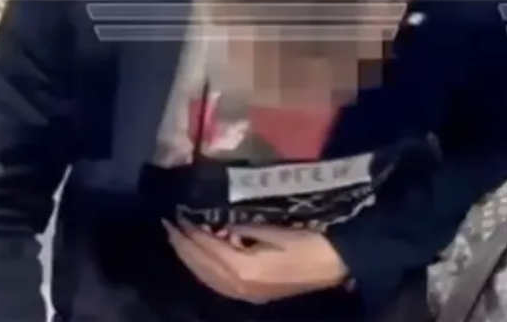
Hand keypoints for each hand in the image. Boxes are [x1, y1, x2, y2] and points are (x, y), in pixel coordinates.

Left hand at [164, 221, 347, 303]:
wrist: (338, 263)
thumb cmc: (310, 239)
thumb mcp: (274, 227)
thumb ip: (242, 227)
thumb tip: (216, 221)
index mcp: (244, 269)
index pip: (205, 248)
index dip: (188, 231)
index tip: (174, 212)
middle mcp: (239, 286)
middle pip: (200, 266)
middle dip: (182, 245)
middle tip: (168, 223)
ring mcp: (246, 294)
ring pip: (207, 277)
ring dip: (190, 257)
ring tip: (178, 238)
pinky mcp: (253, 294)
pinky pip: (218, 283)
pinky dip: (204, 269)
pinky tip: (200, 257)